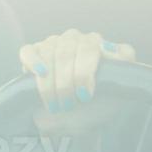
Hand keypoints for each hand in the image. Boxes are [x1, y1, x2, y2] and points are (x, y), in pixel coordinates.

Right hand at [18, 29, 134, 113]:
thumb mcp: (120, 80)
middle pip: (65, 53)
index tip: (84, 96)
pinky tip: (38, 74)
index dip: (84, 73)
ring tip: (55, 105)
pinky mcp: (34, 51)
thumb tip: (106, 48)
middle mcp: (74, 38)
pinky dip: (32, 62)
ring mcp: (53, 43)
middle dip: (66, 83)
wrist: (83, 112)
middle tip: (68, 105)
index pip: (89, 48)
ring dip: (49, 83)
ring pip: (48, 54)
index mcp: (95, 42)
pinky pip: (28, 51)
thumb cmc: (103, 95)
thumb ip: (122, 60)